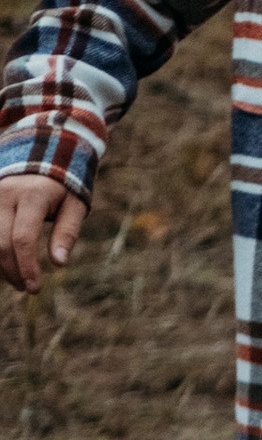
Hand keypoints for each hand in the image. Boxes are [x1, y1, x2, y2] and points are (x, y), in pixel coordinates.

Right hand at [0, 173, 87, 291]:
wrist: (41, 151)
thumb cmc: (63, 185)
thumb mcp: (75, 205)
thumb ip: (67, 233)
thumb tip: (59, 263)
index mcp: (32, 196)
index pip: (23, 238)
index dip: (27, 267)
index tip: (35, 288)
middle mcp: (6, 193)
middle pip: (1, 242)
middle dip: (13, 271)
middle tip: (28, 287)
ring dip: (0, 264)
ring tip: (17, 278)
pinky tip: (5, 264)